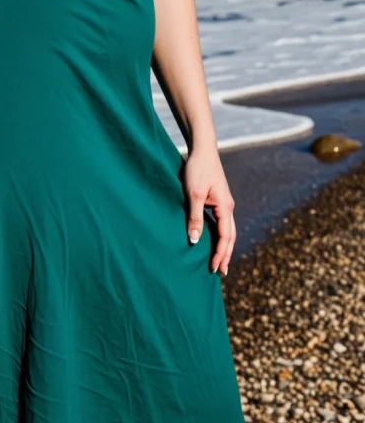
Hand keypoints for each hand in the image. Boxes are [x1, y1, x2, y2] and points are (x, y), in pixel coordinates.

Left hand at [182, 146, 235, 275]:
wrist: (202, 150)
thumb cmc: (197, 170)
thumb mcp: (193, 195)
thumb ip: (194, 218)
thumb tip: (194, 241)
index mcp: (225, 207)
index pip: (225, 237)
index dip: (220, 254)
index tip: (215, 268)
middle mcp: (228, 207)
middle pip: (230, 236)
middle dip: (226, 254)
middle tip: (221, 272)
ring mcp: (224, 203)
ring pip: (227, 230)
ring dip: (224, 246)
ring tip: (220, 261)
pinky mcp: (218, 199)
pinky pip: (221, 222)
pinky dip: (219, 235)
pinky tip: (213, 239)